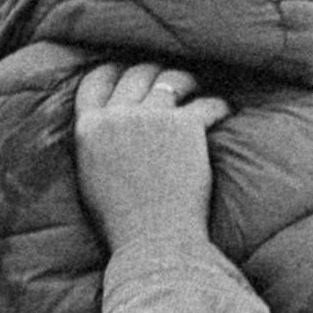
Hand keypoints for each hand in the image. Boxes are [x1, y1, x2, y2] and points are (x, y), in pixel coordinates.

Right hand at [71, 61, 223, 251]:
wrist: (153, 242)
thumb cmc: (122, 223)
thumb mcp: (91, 178)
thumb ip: (96, 144)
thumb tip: (106, 123)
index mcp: (89, 128)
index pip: (96, 80)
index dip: (113, 71)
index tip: (126, 71)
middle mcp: (118, 116)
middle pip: (135, 73)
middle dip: (153, 72)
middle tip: (168, 80)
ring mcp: (153, 117)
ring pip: (171, 78)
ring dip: (185, 80)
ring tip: (195, 87)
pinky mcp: (186, 126)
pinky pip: (207, 103)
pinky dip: (218, 106)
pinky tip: (224, 111)